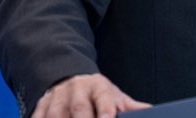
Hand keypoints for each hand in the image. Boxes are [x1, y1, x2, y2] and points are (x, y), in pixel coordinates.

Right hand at [32, 73, 150, 117]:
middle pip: (79, 109)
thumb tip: (154, 112)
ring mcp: (57, 99)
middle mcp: (76, 91)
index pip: (103, 99)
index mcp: (98, 87)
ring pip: (57, 115)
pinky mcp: (41, 108)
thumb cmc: (97, 94)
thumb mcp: (115, 96)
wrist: (69, 80)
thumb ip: (132, 107)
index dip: (106, 111)